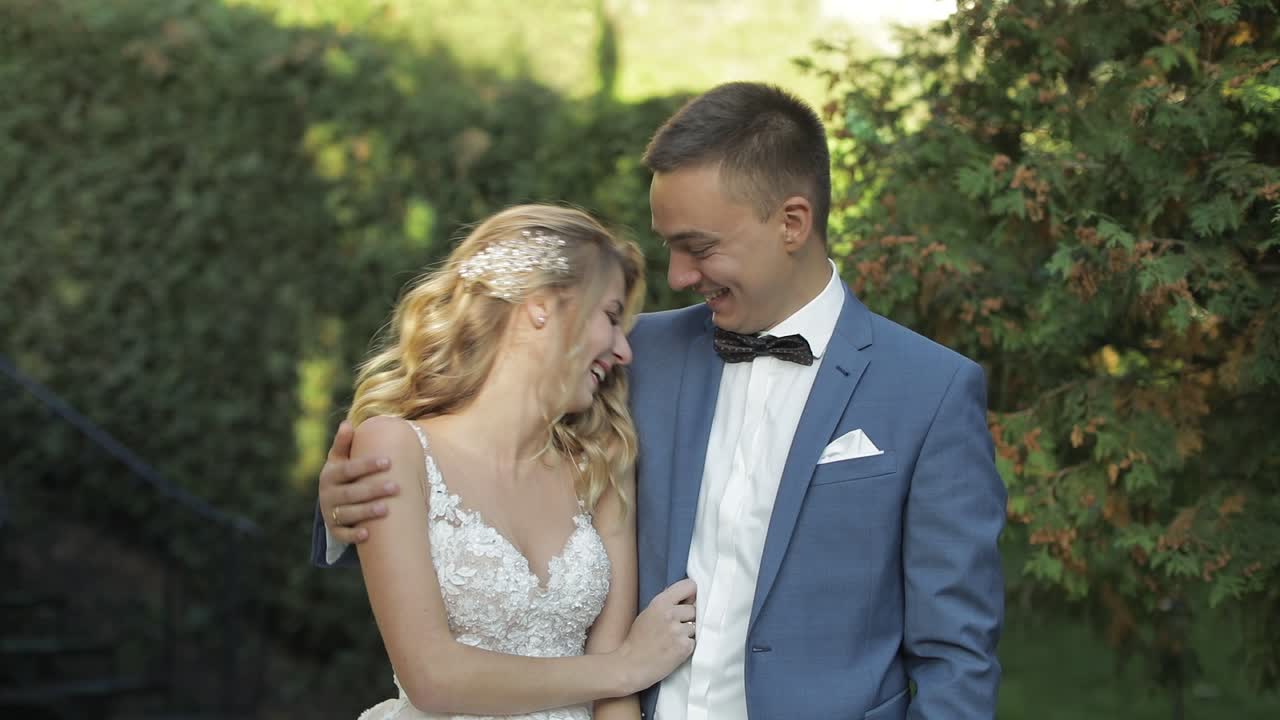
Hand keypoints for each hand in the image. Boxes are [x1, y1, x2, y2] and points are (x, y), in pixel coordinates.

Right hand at [319, 421, 398, 543]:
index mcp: (330, 474)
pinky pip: (342, 535)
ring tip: (386, 509)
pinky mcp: (334, 531)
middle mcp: (327, 494)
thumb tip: (346, 423)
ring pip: (347, 514)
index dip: (367, 465)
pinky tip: (368, 535)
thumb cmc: (343, 474)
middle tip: (395, 486)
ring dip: (366, 512)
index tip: (388, 461)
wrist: (331, 501)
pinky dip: (353, 536)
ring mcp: (330, 513)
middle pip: (350, 493)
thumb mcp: (340, 458)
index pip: (348, 469)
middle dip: (372, 490)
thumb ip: (344, 443)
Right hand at [614, 578, 696, 692]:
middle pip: (694, 609)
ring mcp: (678, 631)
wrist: (631, 665)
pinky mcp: (684, 647)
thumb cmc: (637, 640)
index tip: (689, 602)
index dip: (691, 595)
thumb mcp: (648, 613)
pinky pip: (694, 641)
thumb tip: (687, 596)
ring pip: (696, 626)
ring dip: (688, 633)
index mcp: (660, 602)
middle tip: (674, 629)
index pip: (689, 586)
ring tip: (672, 641)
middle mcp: (670, 613)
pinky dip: (687, 646)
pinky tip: (674, 650)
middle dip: (688, 618)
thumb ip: (666, 603)